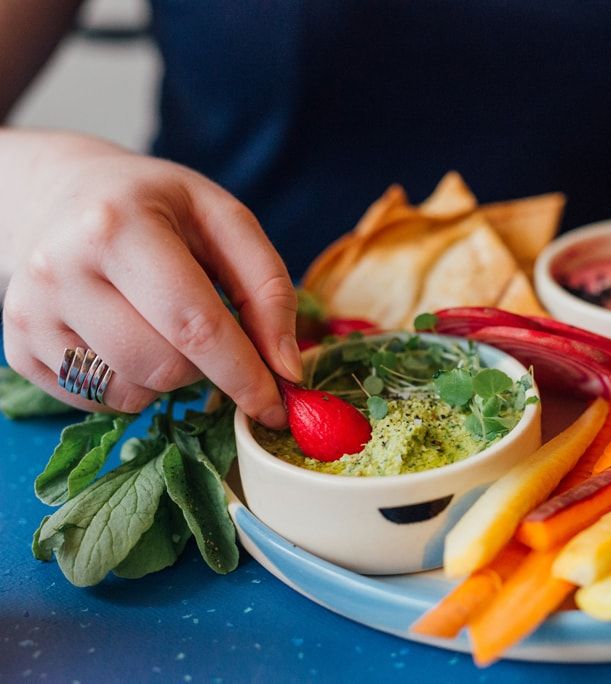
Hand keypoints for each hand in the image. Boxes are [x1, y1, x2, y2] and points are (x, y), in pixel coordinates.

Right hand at [1, 134, 301, 425]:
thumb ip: (268, 290)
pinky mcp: (18, 348)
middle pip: (165, 367)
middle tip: (207, 331)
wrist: (63, 196)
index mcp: (118, 226)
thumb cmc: (157, 208)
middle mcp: (61, 268)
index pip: (195, 326)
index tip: (277, 406)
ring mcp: (30, 312)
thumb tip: (286, 368)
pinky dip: (131, 385)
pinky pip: (98, 401)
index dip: (245, 375)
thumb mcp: (224, 221)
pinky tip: (127, 338)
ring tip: (160, 326)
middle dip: (206, 368)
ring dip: (168, 377)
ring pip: (131, 392)